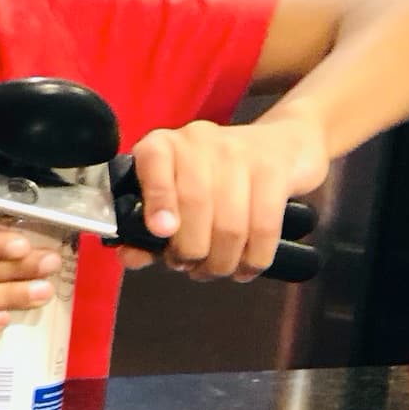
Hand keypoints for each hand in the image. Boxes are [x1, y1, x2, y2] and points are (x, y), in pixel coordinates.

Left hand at [119, 118, 328, 280]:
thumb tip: (131, 258)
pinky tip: (244, 268)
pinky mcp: (274, 170)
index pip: (155, 165)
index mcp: (163, 145)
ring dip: (220, 260)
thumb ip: (144, 227)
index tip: (161, 232)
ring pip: (230, 223)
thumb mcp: (173, 191)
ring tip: (214, 268)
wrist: (277, 146)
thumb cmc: (211, 176)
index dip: (158, 201)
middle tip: (188, 265)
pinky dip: (253, 257)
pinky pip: (264, 226)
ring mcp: (240, 152)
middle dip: (190, 249)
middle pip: (195, 204)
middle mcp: (199, 141)